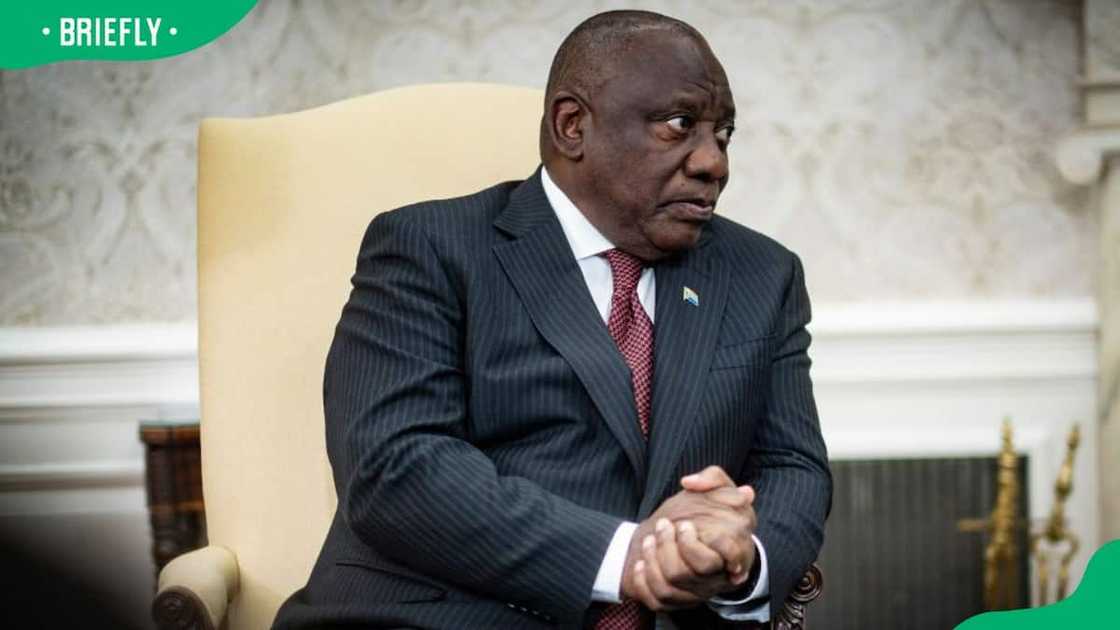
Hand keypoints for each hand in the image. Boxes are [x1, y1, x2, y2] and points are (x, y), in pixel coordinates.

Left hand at [621, 466, 756, 610]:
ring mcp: (698, 590)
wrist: (693, 538)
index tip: (687, 525)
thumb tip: (691, 482)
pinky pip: (658, 600)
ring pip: (675, 583)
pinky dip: (644, 581)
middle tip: (666, 525)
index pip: (730, 554)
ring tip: (650, 539)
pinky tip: (640, 563)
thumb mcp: (718, 490)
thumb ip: (713, 478)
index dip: (706, 542)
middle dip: (675, 545)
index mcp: (735, 548)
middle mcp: (719, 575)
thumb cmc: (708, 513)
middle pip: (698, 569)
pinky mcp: (677, 601)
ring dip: (656, 557)